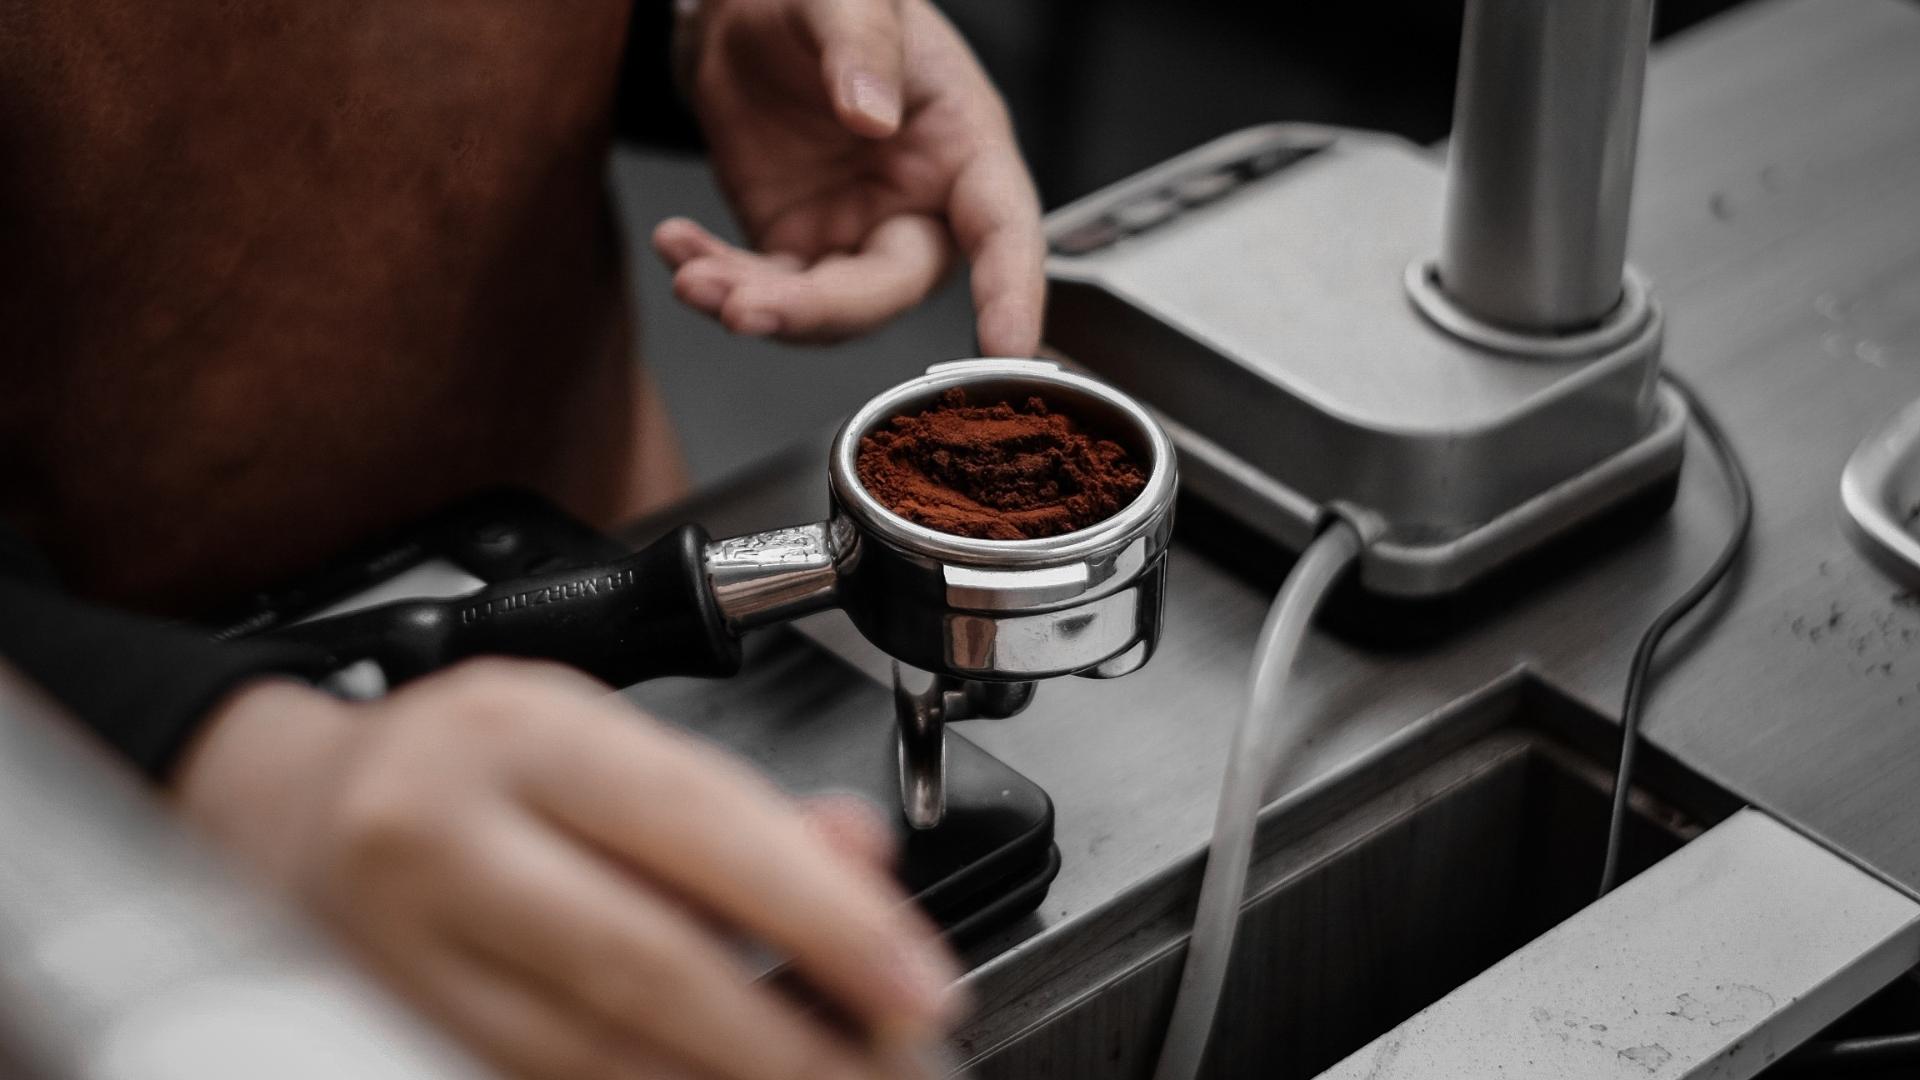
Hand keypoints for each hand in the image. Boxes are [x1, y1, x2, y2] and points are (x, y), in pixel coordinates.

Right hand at [174, 661, 961, 1079]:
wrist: (299, 810)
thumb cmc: (479, 758)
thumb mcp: (613, 731)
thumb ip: (742, 800)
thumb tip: (862, 864)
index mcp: (523, 734)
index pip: (702, 829)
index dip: (828, 918)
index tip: (920, 985)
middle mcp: (448, 838)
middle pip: (648, 963)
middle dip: (795, 1038)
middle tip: (899, 1067)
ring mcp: (410, 949)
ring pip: (598, 1055)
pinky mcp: (409, 1030)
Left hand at [655, 0, 1045, 354]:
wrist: (751, 15)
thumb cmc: (823, 1)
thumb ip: (863, 45)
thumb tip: (872, 115)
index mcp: (964, 146)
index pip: (1003, 227)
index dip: (1012, 288)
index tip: (1006, 343)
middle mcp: (919, 206)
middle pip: (892, 288)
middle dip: (820, 309)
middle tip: (747, 307)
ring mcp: (856, 235)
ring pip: (824, 309)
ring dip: (757, 306)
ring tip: (693, 279)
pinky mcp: (797, 248)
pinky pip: (764, 288)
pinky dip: (718, 281)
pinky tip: (678, 248)